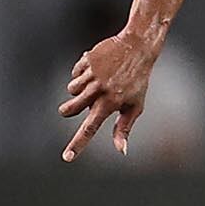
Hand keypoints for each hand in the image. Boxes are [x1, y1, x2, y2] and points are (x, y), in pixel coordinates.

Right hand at [59, 30, 158, 160]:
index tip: (67, 158)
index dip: (78, 144)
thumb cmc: (137, 81)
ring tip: (97, 81)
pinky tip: (96, 68)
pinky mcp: (86, 61)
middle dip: (68, 109)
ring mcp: (91, 75)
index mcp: (111, 104)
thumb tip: (121, 151)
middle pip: (69, 109)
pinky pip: (74, 73)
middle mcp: (99, 91)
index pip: (91, 129)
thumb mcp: (135, 105)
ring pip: (71, 90)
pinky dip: (82, 72)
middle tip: (78, 104)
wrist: (137, 48)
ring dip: (79, 88)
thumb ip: (124, 128)